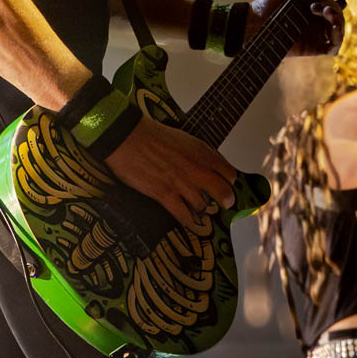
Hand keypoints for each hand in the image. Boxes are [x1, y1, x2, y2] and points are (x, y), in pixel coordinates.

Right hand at [105, 113, 235, 227]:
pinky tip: (189, 222)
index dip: (229, 183)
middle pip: (224, 193)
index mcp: (202, 152)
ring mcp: (182, 184)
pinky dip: (189, 222)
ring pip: (204, 206)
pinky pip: (185, 216)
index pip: (229, 174)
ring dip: (202, 210)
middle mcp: (196, 169)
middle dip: (225, 201)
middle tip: (223, 204)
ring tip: (199, 211)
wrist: (128, 137)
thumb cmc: (151, 135)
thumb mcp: (183, 139)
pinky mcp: (166, 195)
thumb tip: (204, 166)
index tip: (227, 187)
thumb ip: (197, 155)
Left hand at [248, 0, 343, 55]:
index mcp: (312, 5)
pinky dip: (338, 41)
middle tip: (323, 11)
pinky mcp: (313, 48)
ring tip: (331, 21)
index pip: (332, 4)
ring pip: (339, 32)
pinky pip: (333, 48)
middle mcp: (316, 20)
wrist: (253, 23)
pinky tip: (333, 33)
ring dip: (340, 25)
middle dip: (336, 12)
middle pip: (338, 17)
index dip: (330, 3)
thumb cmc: (265, 3)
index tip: (315, 3)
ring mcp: (315, 34)